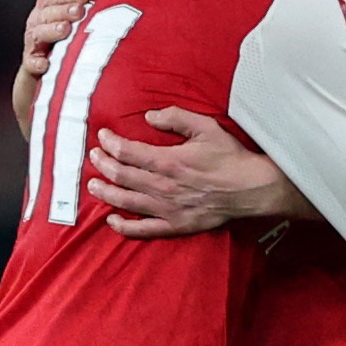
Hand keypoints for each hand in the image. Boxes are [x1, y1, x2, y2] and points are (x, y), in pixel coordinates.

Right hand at [8, 0, 105, 133]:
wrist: (54, 70)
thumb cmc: (71, 25)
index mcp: (50, 3)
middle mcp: (39, 21)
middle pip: (46, 12)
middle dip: (62, 9)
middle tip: (81, 9)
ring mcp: (35, 44)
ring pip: (38, 35)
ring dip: (51, 31)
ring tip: (67, 30)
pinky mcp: (33, 67)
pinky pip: (31, 65)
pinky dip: (37, 64)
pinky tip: (47, 65)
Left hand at [87, 108, 295, 234]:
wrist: (252, 189)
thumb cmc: (230, 157)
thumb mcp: (206, 127)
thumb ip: (176, 117)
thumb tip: (149, 116)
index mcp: (168, 161)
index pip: (127, 151)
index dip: (110, 143)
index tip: (103, 137)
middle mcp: (162, 186)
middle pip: (121, 175)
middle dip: (102, 164)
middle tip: (94, 156)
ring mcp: (166, 208)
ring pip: (125, 201)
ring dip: (105, 192)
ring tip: (93, 185)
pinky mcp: (175, 225)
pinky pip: (143, 230)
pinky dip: (124, 227)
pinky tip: (112, 220)